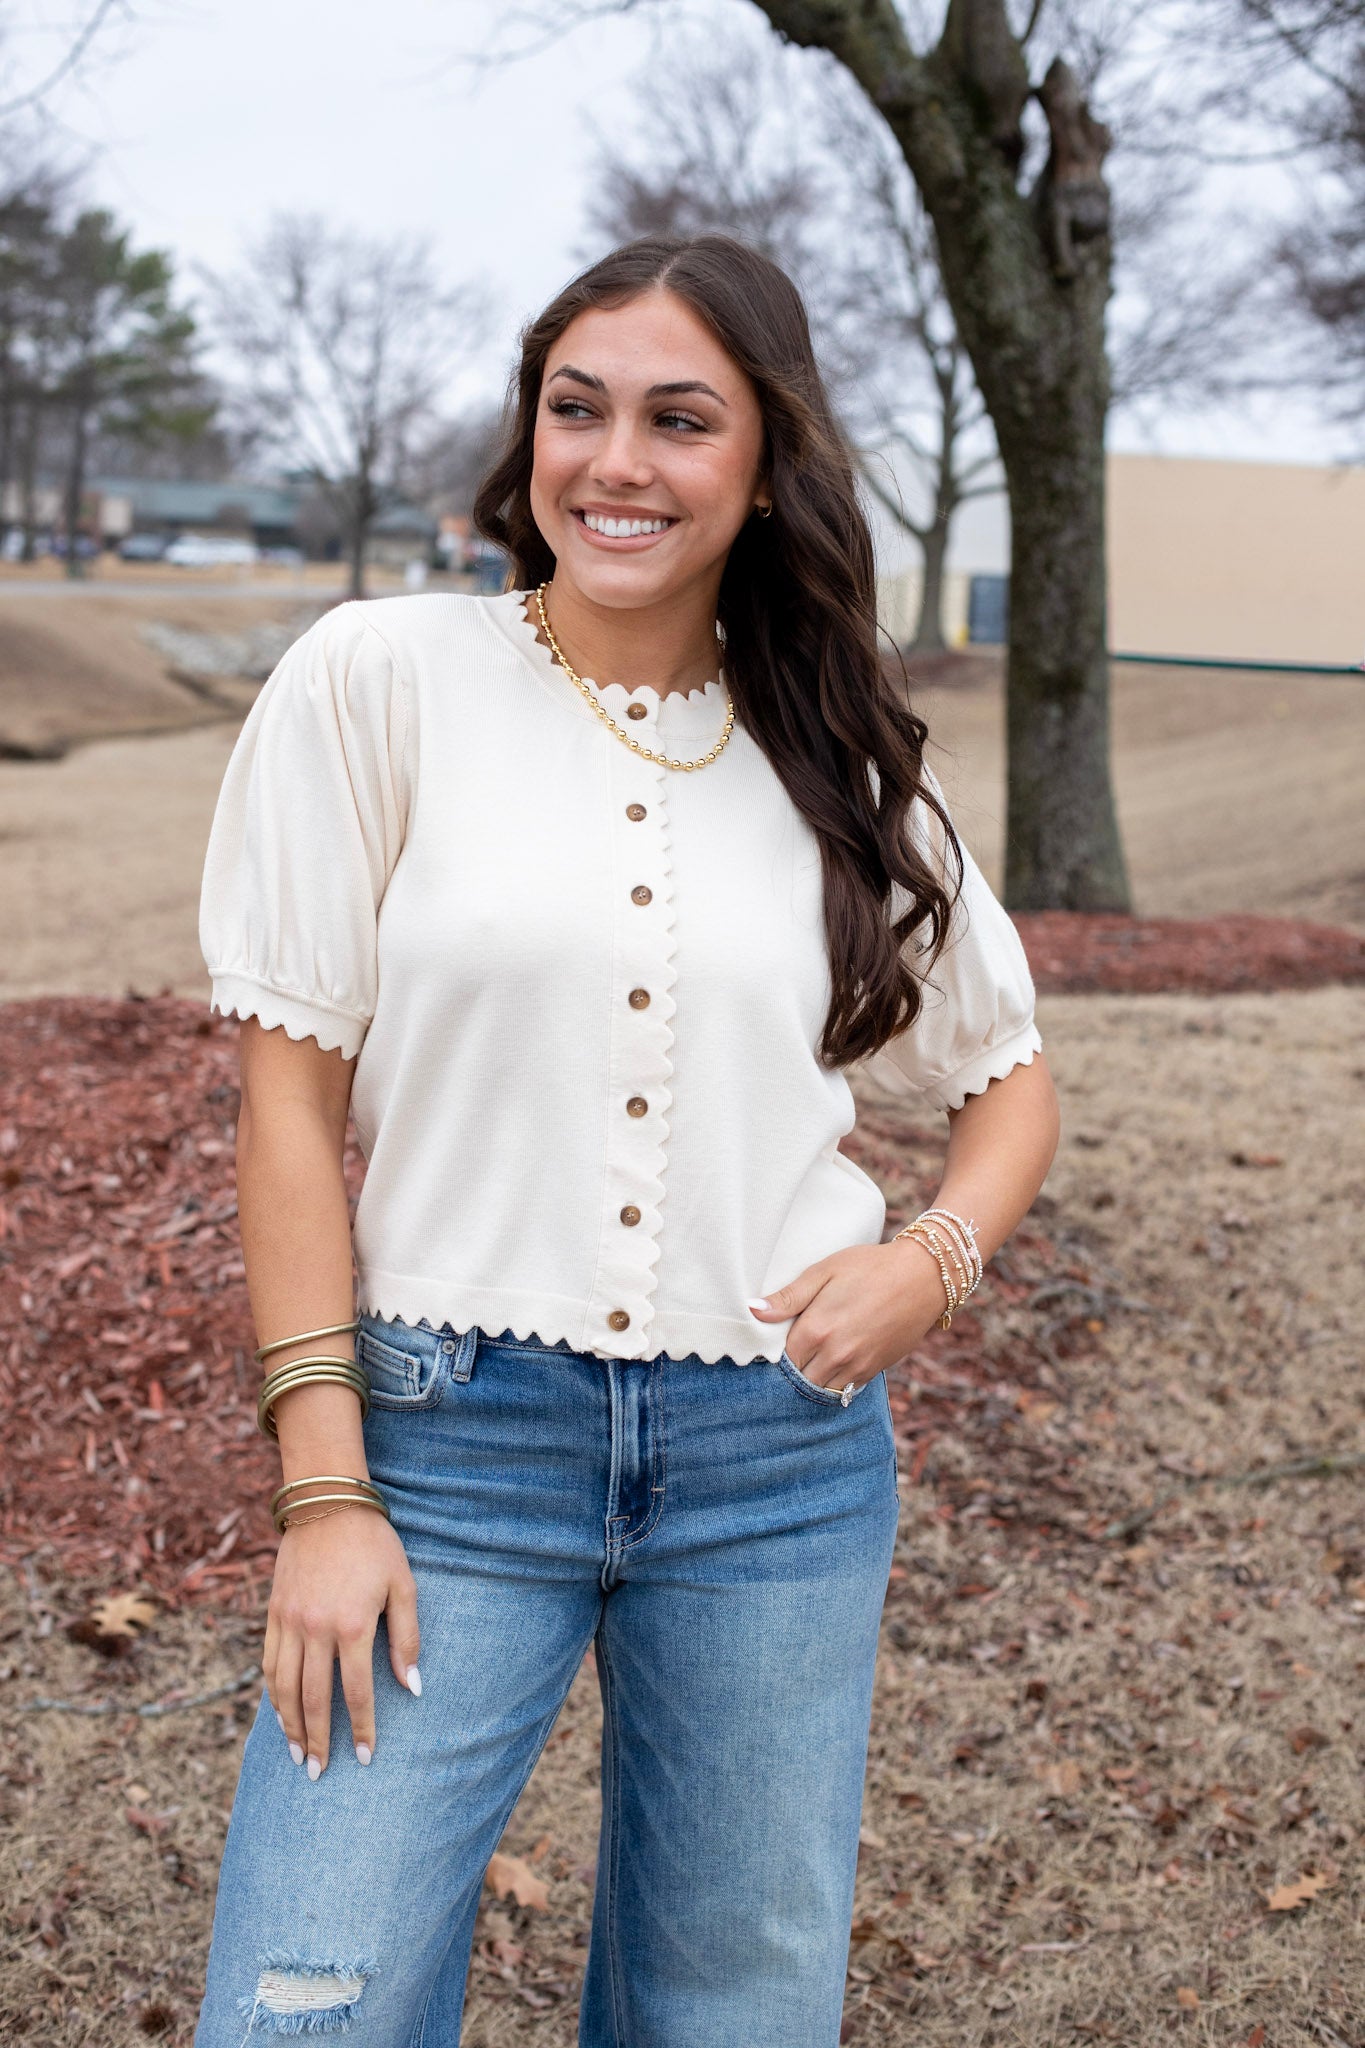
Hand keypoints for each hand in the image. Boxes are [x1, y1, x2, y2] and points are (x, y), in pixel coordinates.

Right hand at [263, 1502, 420, 1777]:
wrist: (328, 1503)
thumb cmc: (374, 1544)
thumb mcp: (403, 1586)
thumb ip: (407, 1638)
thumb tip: (413, 1687)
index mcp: (353, 1625)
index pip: (356, 1692)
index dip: (360, 1728)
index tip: (365, 1757)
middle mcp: (316, 1629)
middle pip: (313, 1699)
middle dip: (318, 1740)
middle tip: (319, 1772)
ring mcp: (290, 1621)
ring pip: (283, 1687)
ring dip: (289, 1725)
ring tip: (297, 1754)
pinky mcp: (274, 1612)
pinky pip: (268, 1663)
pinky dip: (272, 1694)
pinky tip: (280, 1713)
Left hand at [748, 1238, 948, 1392]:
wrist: (922, 1277)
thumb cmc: (870, 1267)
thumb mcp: (824, 1271)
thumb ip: (788, 1297)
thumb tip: (752, 1310)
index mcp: (816, 1329)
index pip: (781, 1359)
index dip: (775, 1353)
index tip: (774, 1345)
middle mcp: (834, 1354)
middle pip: (799, 1379)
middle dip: (792, 1371)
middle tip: (792, 1354)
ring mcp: (857, 1366)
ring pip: (822, 1389)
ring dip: (813, 1379)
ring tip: (810, 1361)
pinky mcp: (875, 1370)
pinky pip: (846, 1389)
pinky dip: (835, 1382)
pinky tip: (833, 1365)